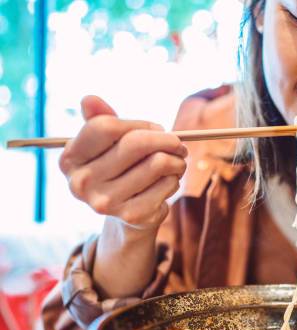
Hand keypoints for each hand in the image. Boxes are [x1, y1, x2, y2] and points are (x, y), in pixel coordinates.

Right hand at [59, 96, 187, 230]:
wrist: (126, 212)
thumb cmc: (119, 168)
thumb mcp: (106, 143)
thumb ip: (99, 119)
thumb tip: (89, 99)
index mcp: (70, 158)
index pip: (106, 126)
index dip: (139, 123)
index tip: (156, 128)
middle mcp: (82, 183)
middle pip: (135, 143)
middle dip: (166, 139)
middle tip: (178, 143)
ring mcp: (106, 202)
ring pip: (158, 163)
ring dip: (176, 160)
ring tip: (176, 163)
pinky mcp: (132, 215)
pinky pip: (168, 184)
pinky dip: (175, 179)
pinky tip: (167, 182)